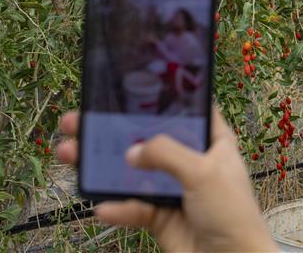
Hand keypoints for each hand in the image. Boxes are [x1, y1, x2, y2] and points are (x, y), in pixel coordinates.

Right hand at [56, 107, 276, 252]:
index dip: (163, 97)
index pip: (189, 110)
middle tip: (79, 121)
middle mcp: (192, 162)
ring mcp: (175, 190)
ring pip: (133, 172)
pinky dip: (117, 207)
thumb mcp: (203, 173)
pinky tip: (102, 207)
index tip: (131, 86)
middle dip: (113, 131)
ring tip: (69, 154)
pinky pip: (133, 208)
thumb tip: (131, 151)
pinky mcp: (162, 217)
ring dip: (102, 166)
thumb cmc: (233, 213)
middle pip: (148, 139)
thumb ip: (166, 154)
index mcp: (213, 142)